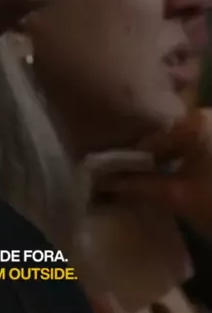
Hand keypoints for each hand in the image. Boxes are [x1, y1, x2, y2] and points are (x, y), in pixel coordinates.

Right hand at [100, 110, 211, 236]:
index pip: (151, 138)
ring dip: (175, 159)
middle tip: (137, 182)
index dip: (132, 160)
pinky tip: (188, 180)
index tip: (117, 177)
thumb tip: (110, 183)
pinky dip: (194, 160)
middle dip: (155, 159)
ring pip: (190, 141)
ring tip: (160, 183)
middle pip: (171, 136)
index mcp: (195, 121)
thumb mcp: (181, 197)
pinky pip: (206, 146)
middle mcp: (210, 115)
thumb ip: (143, 186)